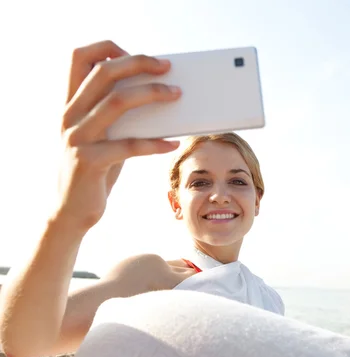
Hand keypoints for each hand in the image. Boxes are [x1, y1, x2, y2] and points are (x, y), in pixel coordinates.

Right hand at [55, 40, 181, 231]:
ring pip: (116, 103)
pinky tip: (173, 144)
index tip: (134, 54)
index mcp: (70, 105)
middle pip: (103, 74)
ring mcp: (76, 138)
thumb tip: (157, 95)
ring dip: (151, 95)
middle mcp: (69, 116)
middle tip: (167, 67)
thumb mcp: (101, 136)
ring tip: (177, 95)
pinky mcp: (88, 162)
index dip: (105, 48)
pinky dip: (154, 143)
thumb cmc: (94, 169)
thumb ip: (116, 116)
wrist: (71, 211)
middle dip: (138, 64)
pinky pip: (127, 146)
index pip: (78, 58)